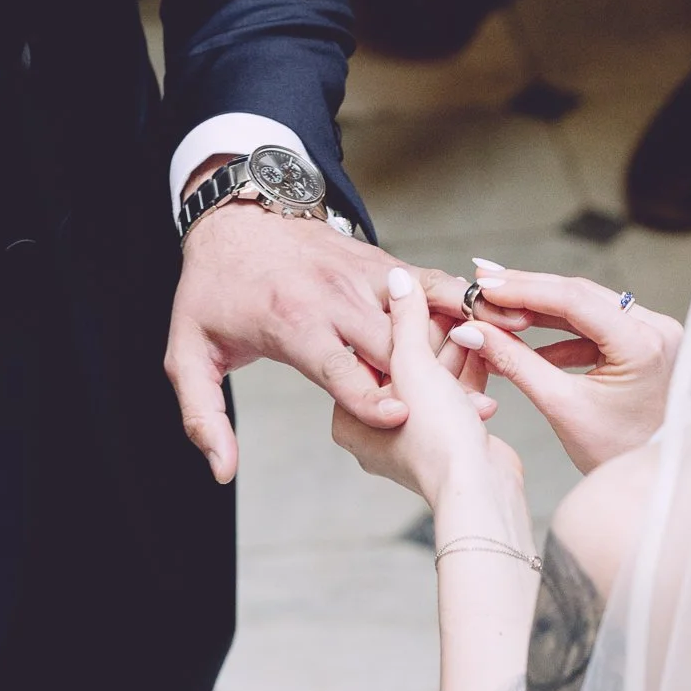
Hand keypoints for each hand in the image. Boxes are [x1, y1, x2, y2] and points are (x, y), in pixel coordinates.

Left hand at [166, 202, 473, 482]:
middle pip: (394, 345)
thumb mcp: (187, 353)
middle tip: (463, 415)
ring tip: (494, 369)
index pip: (338, 367)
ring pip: (426, 312)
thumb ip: (202, 416)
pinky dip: (467, 300)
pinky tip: (503, 319)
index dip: (369, 397)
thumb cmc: (213, 292)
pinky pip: (434, 284)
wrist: (236, 219)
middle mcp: (335, 298)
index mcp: (292, 322)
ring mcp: (364, 277)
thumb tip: (223, 471)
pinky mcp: (384, 265)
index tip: (400, 420)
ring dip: (457, 341)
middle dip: (428, 380)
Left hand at [333, 268, 524, 513]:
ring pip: (433, 380)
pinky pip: (455, 395)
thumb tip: (398, 279)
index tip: (419, 300)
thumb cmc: (436, 439)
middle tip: (451, 306)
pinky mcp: (448, 440)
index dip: (398, 324)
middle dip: (433, 338)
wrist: (480, 491)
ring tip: (473, 321)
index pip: (366, 357)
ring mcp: (414, 438)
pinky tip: (485, 346)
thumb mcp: (412, 366)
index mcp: (348, 421)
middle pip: (403, 367)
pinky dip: (469, 374)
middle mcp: (376, 433)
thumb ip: (404, 319)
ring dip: (455, 352)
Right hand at [449, 264, 680, 473]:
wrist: (653, 477)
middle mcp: (656, 329)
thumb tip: (475, 331)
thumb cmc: (619, 454)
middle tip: (483, 283)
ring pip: (585, 306)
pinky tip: (524, 337)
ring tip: (497, 306)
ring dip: (539, 308)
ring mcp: (654, 334)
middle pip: (580, 295)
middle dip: (527, 290)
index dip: (523, 288)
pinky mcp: (644, 344)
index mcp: (643, 344)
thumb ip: (516, 363)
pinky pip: (595, 326)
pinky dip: (559, 331)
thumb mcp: (562, 407)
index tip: (484, 284)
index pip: (574, 299)